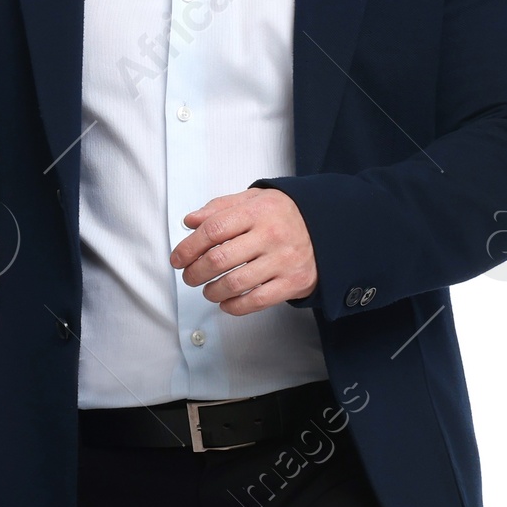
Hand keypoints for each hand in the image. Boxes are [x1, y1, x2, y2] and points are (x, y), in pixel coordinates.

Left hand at [170, 188, 317, 313]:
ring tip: (207, 289)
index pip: (212, 230)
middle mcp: (271, 235)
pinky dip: (234, 306)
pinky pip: (255, 301)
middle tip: (189, 276)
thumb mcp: (254, 200)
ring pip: (234, 284)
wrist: (328, 229)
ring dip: (211, 291)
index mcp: (258, 211)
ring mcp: (283, 261)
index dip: (188, 247)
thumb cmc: (283, 215)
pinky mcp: (292, 283)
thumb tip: (190, 221)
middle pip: (219, 259)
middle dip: (195, 272)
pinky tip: (226, 302)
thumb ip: (220, 208)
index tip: (178, 258)